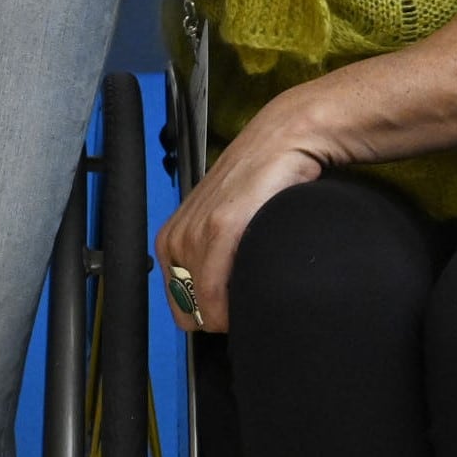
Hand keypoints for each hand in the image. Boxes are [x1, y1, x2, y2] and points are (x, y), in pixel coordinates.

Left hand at [151, 92, 328, 334]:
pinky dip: (231, 309)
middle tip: (248, 299)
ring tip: (257, 287)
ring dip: (231, 312)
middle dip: (219, 318)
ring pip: (203, 309)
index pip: (181, 309)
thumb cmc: (262, 182)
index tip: (237, 308)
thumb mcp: (224, 222)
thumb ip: (213, 255)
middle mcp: (175, 238)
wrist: (285, 139)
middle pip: (191, 314)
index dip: (211, 317)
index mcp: (171, 239)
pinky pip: (213, 294)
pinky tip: (253, 293)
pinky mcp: (219, 227)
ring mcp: (195, 233)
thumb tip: (221, 302)